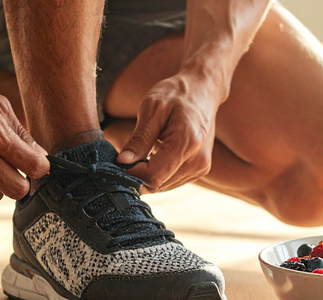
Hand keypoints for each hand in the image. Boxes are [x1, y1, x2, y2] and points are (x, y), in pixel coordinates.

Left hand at [116, 72, 220, 191]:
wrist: (203, 90)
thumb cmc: (176, 94)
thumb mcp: (152, 109)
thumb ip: (139, 139)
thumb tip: (122, 162)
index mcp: (186, 143)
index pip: (153, 176)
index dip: (132, 173)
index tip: (119, 161)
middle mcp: (198, 160)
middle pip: (158, 184)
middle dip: (138, 175)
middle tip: (128, 156)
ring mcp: (201, 167)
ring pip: (164, 186)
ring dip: (148, 175)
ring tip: (143, 153)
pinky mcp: (201, 170)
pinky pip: (172, 181)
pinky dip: (159, 173)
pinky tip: (155, 156)